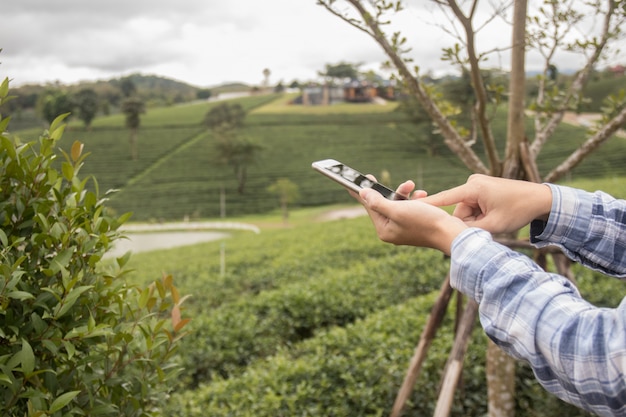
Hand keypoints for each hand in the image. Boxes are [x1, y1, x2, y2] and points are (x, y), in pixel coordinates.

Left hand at [358, 185, 466, 254]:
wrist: (451, 234)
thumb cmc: (424, 222)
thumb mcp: (397, 210)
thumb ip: (378, 202)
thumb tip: (362, 194)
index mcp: (384, 230)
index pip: (370, 207)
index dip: (363, 193)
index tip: (356, 181)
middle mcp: (392, 231)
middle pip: (383, 205)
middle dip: (388, 191)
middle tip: (373, 176)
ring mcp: (404, 229)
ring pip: (398, 204)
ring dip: (404, 193)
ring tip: (412, 185)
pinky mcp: (416, 225)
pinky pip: (410, 208)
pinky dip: (415, 200)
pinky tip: (422, 195)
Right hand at [422, 174, 552, 234]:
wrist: (541, 198)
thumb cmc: (519, 210)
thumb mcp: (494, 225)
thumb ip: (471, 231)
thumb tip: (454, 236)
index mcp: (473, 188)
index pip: (443, 199)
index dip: (427, 206)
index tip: (409, 208)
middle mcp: (472, 183)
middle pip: (458, 211)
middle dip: (469, 223)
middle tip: (488, 227)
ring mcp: (477, 186)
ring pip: (465, 211)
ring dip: (476, 221)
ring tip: (495, 222)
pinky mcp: (482, 189)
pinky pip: (473, 207)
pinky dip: (480, 216)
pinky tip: (494, 217)